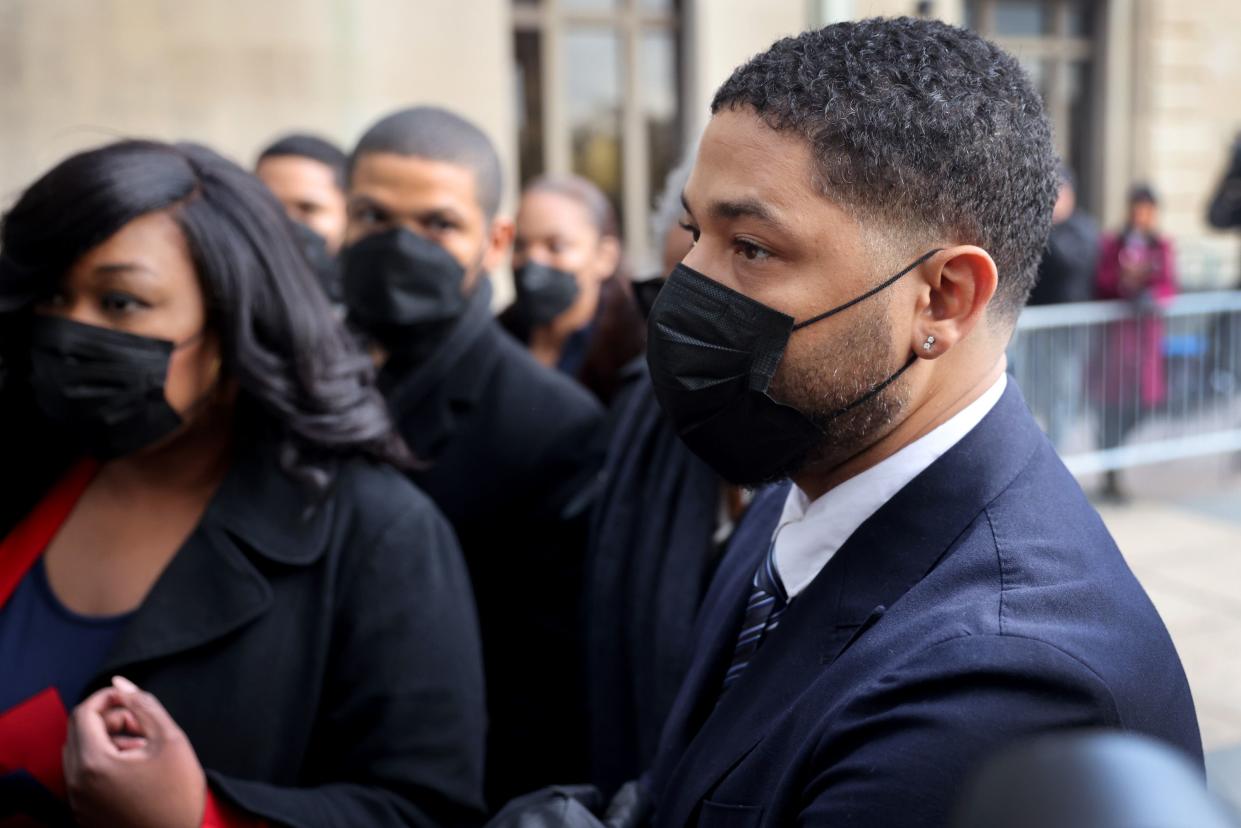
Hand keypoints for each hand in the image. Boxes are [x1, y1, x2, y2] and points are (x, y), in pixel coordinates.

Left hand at [63, 676, 205, 827]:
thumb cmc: (178, 793)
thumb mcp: (170, 739)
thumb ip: (143, 705)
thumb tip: (121, 683)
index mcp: (94, 764)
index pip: (84, 712)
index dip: (108, 697)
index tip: (131, 698)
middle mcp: (76, 783)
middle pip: (79, 730)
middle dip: (110, 718)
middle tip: (142, 725)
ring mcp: (77, 799)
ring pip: (81, 750)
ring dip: (108, 739)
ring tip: (143, 748)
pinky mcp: (83, 810)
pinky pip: (83, 773)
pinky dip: (104, 761)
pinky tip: (134, 767)